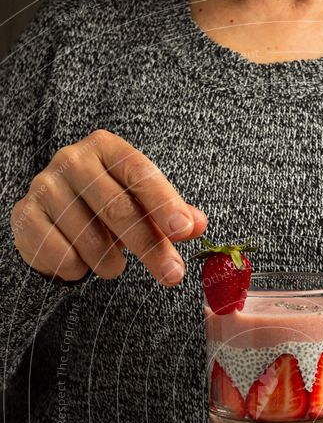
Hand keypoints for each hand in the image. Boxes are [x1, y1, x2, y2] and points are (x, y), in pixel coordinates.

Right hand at [10, 129, 206, 285]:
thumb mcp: (143, 206)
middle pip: (118, 208)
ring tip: (113, 264)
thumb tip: (198, 224)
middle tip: (172, 274)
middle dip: (150, 246)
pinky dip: (79, 269)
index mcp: (106, 148)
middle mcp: (72, 160)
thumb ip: (171, 214)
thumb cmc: (106, 208)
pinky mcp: (25, 216)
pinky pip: (63, 255)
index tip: (183, 229)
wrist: (52, 218)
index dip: (163, 202)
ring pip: (91, 239)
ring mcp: (45, 186)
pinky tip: (80, 261)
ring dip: (110, 263)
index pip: (139, 173)